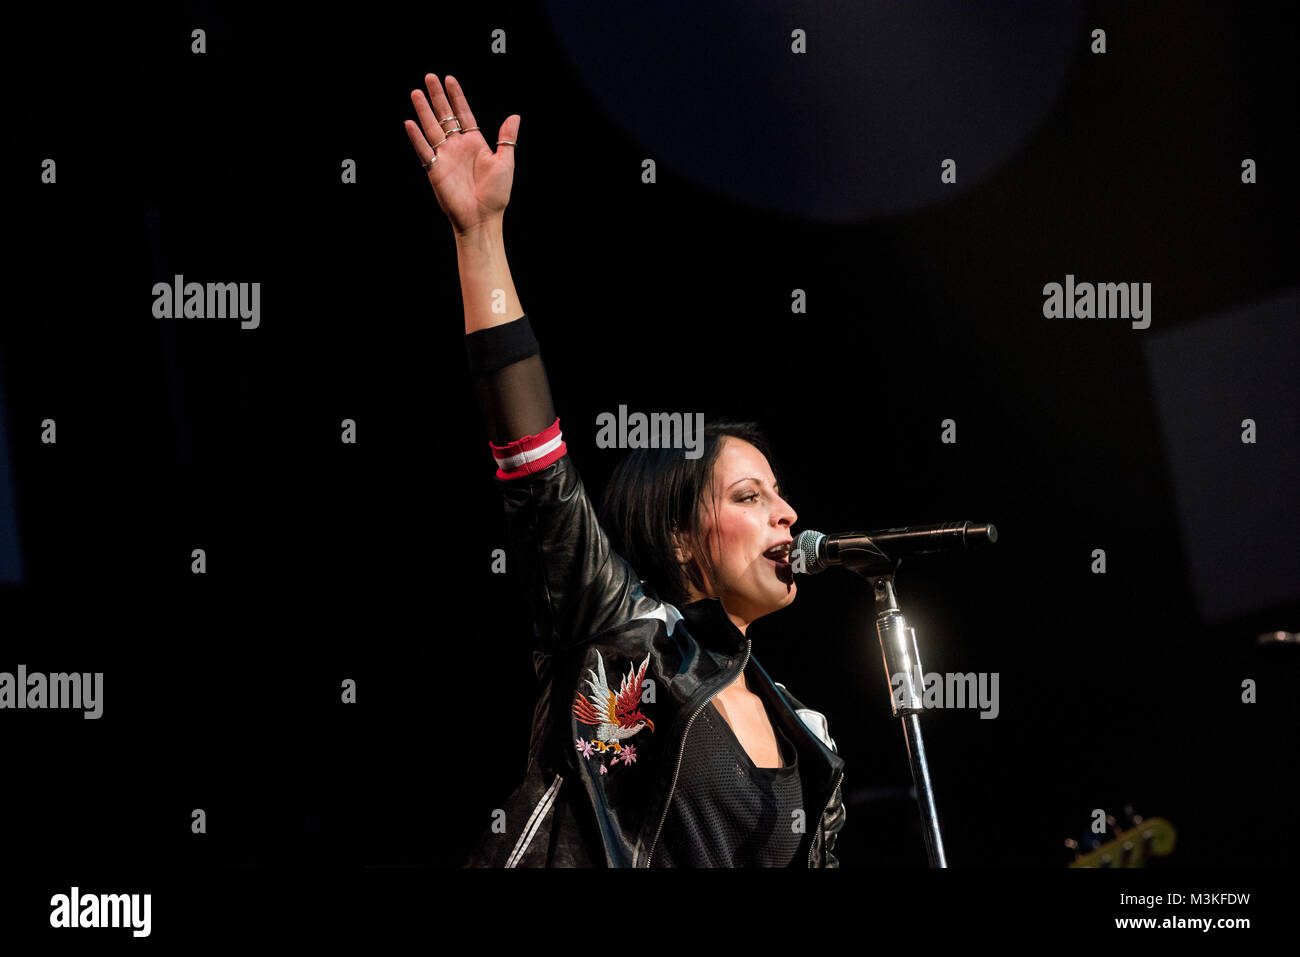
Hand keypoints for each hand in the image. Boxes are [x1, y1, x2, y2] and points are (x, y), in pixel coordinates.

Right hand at [404, 74, 519, 235]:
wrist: (482, 218)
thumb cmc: (496, 195)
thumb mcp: (505, 163)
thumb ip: (506, 139)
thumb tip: (515, 117)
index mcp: (475, 143)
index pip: (463, 113)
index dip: (456, 96)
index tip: (449, 79)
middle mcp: (458, 147)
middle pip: (444, 116)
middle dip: (437, 96)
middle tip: (429, 77)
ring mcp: (445, 157)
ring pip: (432, 128)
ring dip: (424, 111)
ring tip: (417, 93)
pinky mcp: (435, 169)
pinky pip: (423, 150)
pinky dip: (416, 137)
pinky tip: (410, 123)